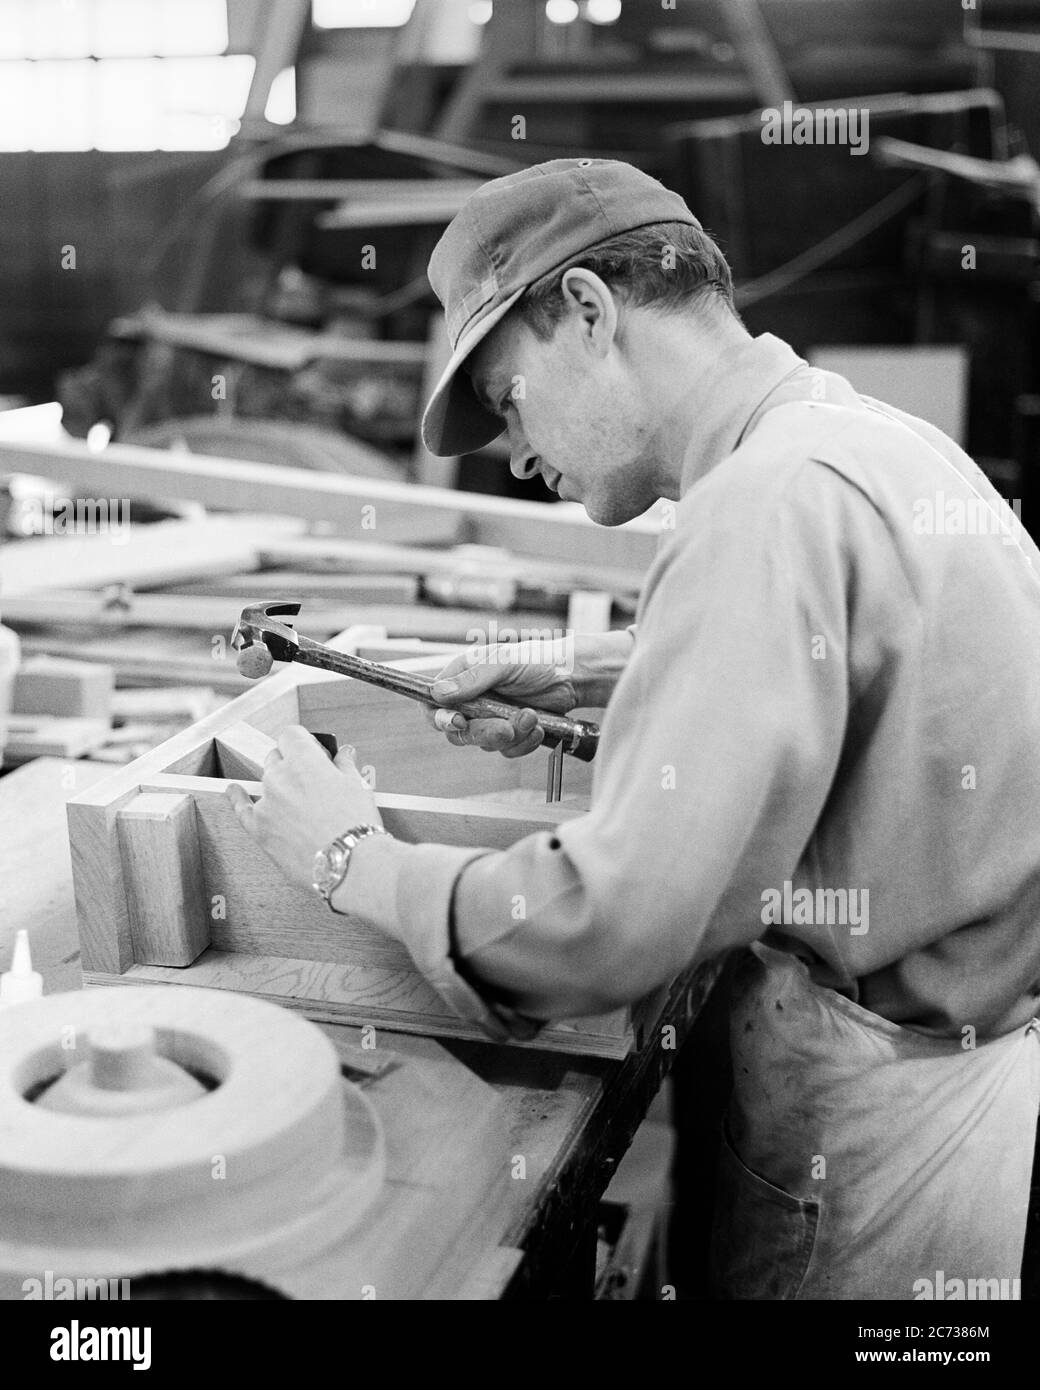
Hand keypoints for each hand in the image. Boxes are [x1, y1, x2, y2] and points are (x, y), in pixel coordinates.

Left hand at [226, 726, 381, 890]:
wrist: (348, 863)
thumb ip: (344, 764)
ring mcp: (266, 802)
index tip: (314, 752)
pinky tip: (234, 791)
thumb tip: (344, 754)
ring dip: (279, 785)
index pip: (292, 735)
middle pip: (277, 757)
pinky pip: (242, 809)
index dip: (305, 742)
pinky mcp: (259, 829)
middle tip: (312, 780)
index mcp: (303, 759)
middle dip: (292, 762)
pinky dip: (237, 798)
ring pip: (266, 782)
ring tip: (298, 800)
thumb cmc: (355, 824)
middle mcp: (279, 776)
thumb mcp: (357, 785)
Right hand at [425, 641, 578, 757]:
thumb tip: (438, 693)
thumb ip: (472, 678)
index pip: (432, 704)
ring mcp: (490, 718)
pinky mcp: (509, 732)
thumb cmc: (537, 660)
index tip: (456, 721)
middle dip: (483, 732)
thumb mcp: (503, 662)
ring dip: (510, 735)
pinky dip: (523, 743)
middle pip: (457, 731)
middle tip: (506, 728)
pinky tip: (538, 727)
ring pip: (484, 743)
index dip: (438, 717)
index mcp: (462, 677)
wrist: (571, 676)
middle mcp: (472, 700)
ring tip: (531, 717)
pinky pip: (507, 749)